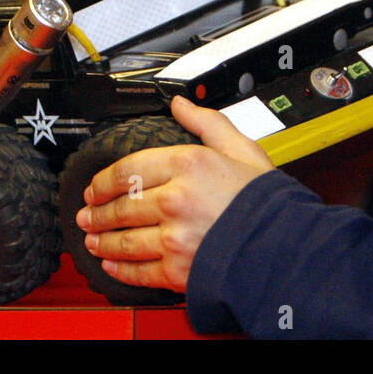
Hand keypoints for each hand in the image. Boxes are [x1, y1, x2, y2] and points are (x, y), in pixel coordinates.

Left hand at [76, 95, 273, 291]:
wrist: (285, 249)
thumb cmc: (268, 202)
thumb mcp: (241, 149)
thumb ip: (207, 123)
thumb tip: (182, 103)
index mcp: (187, 165)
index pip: (128, 169)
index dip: (103, 180)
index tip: (95, 186)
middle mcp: (175, 200)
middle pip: (121, 205)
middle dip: (97, 211)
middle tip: (87, 213)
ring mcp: (174, 237)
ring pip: (123, 239)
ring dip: (102, 239)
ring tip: (92, 238)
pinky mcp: (178, 270)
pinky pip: (139, 270)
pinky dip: (121, 269)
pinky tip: (112, 264)